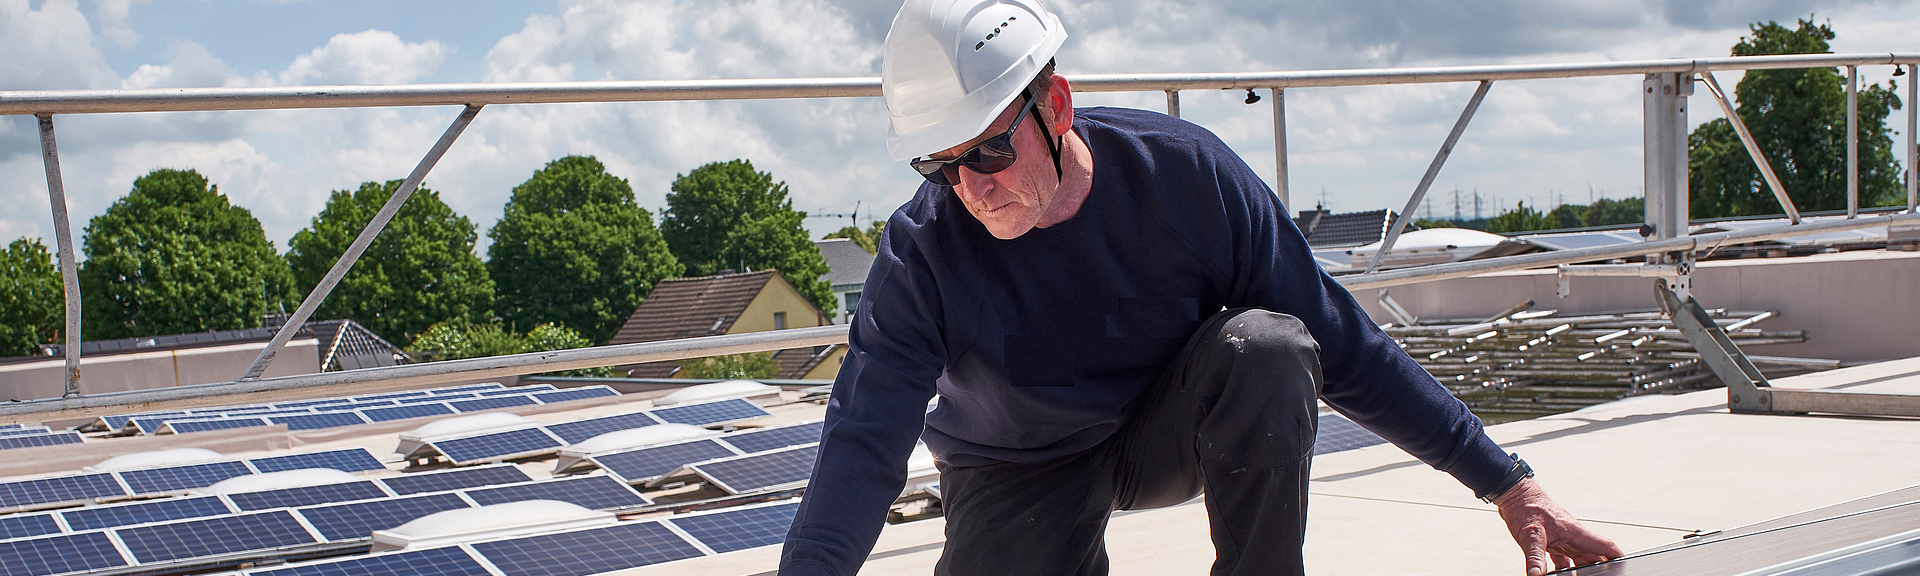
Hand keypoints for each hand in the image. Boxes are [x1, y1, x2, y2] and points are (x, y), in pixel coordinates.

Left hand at [1492, 477, 1622, 574]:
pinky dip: (1564, 569)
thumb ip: (1535, 557)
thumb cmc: (1525, 508)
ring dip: (1583, 569)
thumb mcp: (1531, 535)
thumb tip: (1536, 575)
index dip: (1618, 556)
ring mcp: (1563, 538)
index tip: (1626, 567)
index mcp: (1575, 531)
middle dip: (1602, 567)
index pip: (1605, 545)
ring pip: (1580, 558)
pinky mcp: (1551, 541)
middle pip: (1595, 555)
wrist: (1514, 496)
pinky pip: (1563, 558)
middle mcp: (1572, 535)